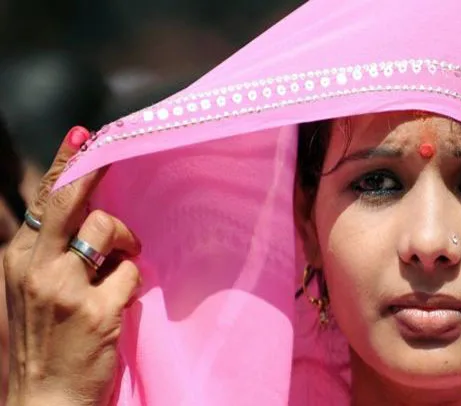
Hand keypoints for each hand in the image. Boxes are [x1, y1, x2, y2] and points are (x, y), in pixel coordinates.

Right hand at [3, 127, 141, 405]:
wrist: (45, 399)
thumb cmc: (44, 341)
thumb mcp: (32, 290)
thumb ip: (51, 253)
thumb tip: (86, 213)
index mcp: (17, 260)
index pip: (42, 202)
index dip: (63, 165)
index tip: (81, 136)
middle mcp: (36, 269)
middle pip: (70, 201)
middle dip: (92, 169)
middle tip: (109, 149)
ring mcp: (65, 289)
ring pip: (105, 229)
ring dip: (125, 239)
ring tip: (126, 254)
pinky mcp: (96, 311)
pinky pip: (130, 272)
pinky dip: (133, 278)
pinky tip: (123, 295)